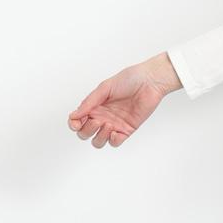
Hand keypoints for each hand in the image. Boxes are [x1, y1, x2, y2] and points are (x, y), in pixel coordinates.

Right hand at [67, 51, 181, 147]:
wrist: (149, 82)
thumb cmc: (129, 80)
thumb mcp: (105, 88)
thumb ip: (89, 102)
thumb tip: (74, 115)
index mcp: (94, 106)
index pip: (78, 121)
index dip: (74, 125)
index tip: (76, 122)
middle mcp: (102, 117)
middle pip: (85, 134)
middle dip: (87, 130)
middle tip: (97, 120)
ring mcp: (114, 124)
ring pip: (99, 141)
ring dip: (99, 136)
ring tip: (108, 124)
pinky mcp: (127, 129)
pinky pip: (115, 142)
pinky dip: (113, 140)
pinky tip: (116, 131)